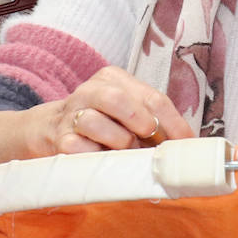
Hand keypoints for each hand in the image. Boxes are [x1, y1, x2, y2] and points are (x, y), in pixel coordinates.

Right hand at [50, 66, 193, 156]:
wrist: (50, 130)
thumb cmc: (101, 123)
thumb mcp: (127, 113)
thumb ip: (153, 120)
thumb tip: (186, 145)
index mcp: (113, 79)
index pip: (152, 97)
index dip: (173, 124)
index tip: (186, 145)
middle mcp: (90, 91)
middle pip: (118, 100)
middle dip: (140, 123)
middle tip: (149, 142)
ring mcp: (72, 114)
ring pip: (95, 123)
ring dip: (116, 143)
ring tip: (122, 151)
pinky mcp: (60, 139)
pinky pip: (80, 149)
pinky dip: (95, 156)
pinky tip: (101, 158)